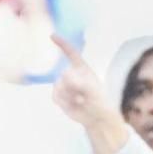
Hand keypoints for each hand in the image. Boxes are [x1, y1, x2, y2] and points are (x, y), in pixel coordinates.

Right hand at [50, 35, 127, 153]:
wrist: (96, 117)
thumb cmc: (100, 101)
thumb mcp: (94, 91)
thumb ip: (81, 82)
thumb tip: (65, 74)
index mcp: (82, 68)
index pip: (71, 53)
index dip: (61, 44)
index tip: (52, 36)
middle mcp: (71, 74)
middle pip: (64, 75)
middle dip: (72, 87)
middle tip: (84, 96)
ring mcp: (63, 85)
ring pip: (58, 87)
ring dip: (70, 97)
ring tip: (80, 101)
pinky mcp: (58, 95)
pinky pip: (55, 96)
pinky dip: (64, 103)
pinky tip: (74, 105)